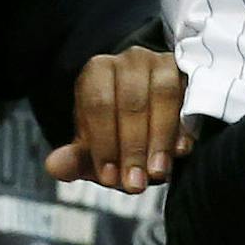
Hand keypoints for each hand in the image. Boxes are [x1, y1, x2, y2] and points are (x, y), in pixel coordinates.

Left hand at [44, 47, 189, 192]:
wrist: (151, 114)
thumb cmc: (116, 132)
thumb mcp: (93, 148)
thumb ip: (74, 158)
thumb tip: (54, 167)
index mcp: (96, 73)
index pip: (98, 105)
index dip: (103, 143)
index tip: (109, 179)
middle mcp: (128, 61)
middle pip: (131, 102)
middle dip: (133, 148)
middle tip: (135, 184)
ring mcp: (161, 62)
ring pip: (163, 95)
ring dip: (160, 138)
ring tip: (157, 173)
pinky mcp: (189, 72)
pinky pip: (190, 96)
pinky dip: (185, 126)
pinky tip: (180, 151)